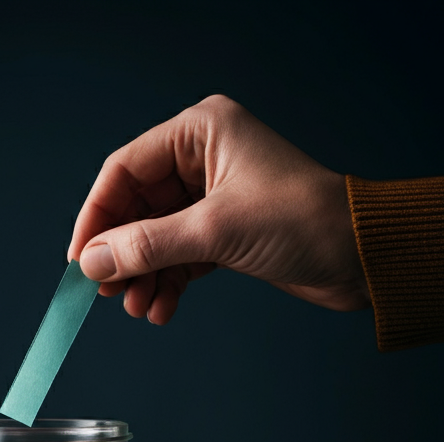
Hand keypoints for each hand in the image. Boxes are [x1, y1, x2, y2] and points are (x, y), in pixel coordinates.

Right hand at [68, 94, 369, 324]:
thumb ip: (147, 246)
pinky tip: (162, 309)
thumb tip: (91, 262)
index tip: (80, 260)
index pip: (125, 171)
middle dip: (122, 254)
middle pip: (136, 208)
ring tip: (139, 308)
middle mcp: (203, 158)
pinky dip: (167, 283)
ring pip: (155, 237)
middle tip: (108, 292)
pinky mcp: (224, 232)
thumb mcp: (215, 231)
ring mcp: (213, 196)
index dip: (96, 217)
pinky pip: (179, 257)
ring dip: (143, 276)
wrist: (363, 257)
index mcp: (200, 131)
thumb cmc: (305, 221)